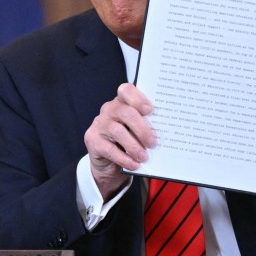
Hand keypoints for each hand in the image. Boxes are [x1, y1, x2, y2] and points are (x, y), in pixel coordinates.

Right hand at [83, 83, 155, 199]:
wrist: (110, 165)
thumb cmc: (129, 144)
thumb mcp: (139, 133)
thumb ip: (147, 127)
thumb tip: (162, 134)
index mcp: (123, 103)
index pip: (126, 90)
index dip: (138, 98)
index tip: (149, 110)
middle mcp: (109, 109)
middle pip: (126, 112)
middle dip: (142, 129)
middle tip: (153, 143)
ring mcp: (99, 124)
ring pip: (118, 131)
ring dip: (134, 146)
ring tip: (144, 157)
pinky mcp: (92, 140)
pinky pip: (109, 149)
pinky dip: (124, 158)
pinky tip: (134, 164)